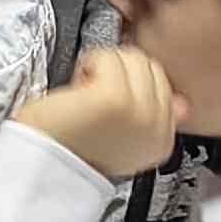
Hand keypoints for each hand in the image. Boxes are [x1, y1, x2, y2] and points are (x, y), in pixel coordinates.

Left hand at [19, 45, 178, 181]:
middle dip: (119, 73)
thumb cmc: (70, 149)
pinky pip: (107, 57)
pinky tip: (78, 90)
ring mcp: (138, 112)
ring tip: (87, 95)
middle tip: (95, 98)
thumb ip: (158, 119)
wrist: (39, 164)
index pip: (164, 85)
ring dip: (103, 68)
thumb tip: (181, 102)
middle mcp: (156, 129)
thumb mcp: (124, 139)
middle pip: (150, 67)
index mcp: (162, 142)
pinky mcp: (114, 98)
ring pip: (131, 58)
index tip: (110, 101)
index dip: (131, 84)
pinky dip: (88, 64)